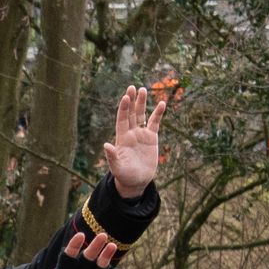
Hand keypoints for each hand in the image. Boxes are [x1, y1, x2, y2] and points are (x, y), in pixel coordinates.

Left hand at [100, 81, 164, 196]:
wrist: (136, 181)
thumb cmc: (124, 175)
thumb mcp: (117, 167)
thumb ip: (112, 156)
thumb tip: (106, 145)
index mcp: (121, 138)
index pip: (122, 119)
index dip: (123, 109)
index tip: (125, 97)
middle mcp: (130, 133)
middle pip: (131, 113)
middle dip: (132, 101)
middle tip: (133, 87)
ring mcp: (141, 135)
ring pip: (141, 115)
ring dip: (142, 103)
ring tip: (144, 89)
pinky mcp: (151, 138)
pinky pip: (154, 123)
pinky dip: (158, 113)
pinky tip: (162, 103)